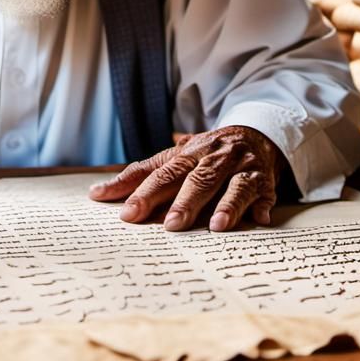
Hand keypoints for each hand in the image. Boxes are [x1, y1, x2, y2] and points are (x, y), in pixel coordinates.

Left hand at [88, 125, 284, 231]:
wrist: (253, 134)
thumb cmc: (205, 154)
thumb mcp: (176, 159)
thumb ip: (142, 176)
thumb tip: (97, 193)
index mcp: (184, 153)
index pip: (157, 171)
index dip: (141, 191)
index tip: (125, 213)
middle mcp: (209, 156)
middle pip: (192, 178)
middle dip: (181, 201)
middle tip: (168, 225)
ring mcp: (237, 166)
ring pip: (229, 184)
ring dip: (224, 205)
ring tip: (215, 226)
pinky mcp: (262, 179)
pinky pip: (260, 191)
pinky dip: (258, 205)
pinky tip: (258, 219)